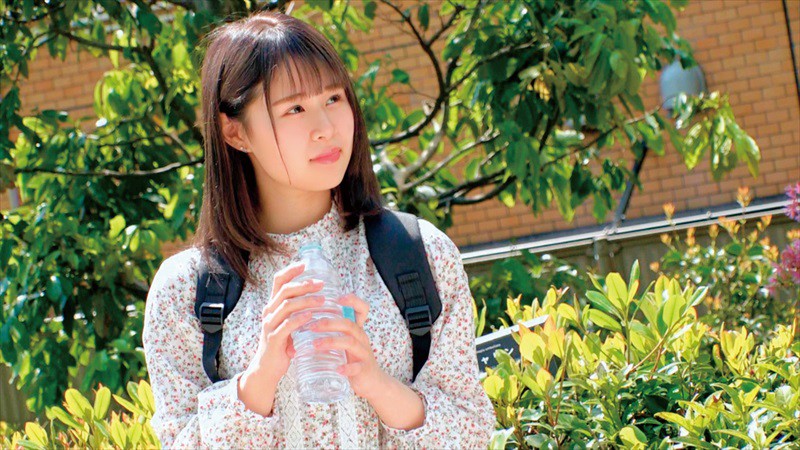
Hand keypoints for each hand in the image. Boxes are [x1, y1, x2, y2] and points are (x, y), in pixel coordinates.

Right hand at [237, 261, 325, 415]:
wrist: (268, 369)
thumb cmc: (282, 345)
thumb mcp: (289, 324)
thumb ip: (298, 311)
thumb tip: (319, 297)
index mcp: (273, 306)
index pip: (279, 281)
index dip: (291, 271)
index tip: (305, 264)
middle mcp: (269, 312)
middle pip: (285, 291)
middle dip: (304, 285)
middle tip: (321, 284)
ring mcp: (270, 325)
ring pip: (287, 306)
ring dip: (306, 301)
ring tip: (322, 300)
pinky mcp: (274, 339)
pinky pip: (287, 325)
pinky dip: (300, 319)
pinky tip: (311, 317)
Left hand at [306, 293, 388, 400]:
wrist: (371, 381)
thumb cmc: (353, 359)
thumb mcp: (345, 342)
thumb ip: (330, 333)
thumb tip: (302, 327)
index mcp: (356, 329)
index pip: (362, 309)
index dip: (352, 301)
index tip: (337, 298)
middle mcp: (361, 338)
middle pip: (348, 324)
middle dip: (329, 323)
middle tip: (310, 325)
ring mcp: (363, 353)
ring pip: (350, 342)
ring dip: (332, 341)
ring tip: (315, 344)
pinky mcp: (364, 369)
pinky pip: (356, 367)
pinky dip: (347, 367)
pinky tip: (337, 369)